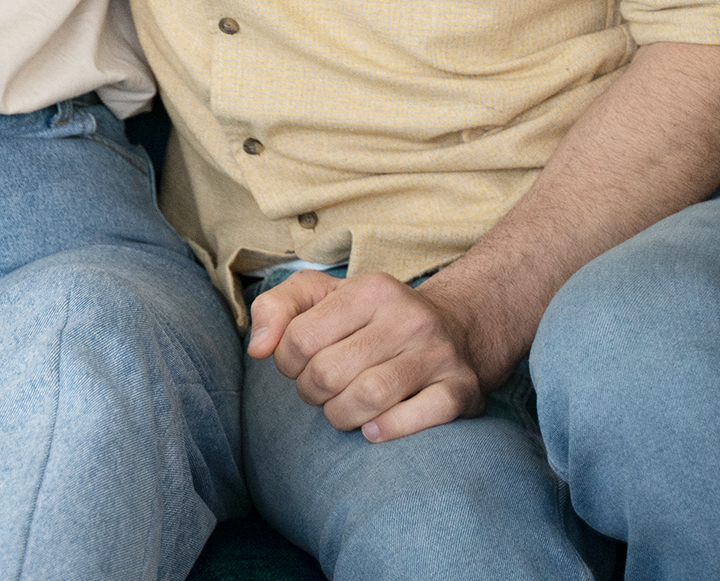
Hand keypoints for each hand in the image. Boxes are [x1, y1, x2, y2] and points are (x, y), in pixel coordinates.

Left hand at [245, 271, 488, 441]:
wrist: (459, 329)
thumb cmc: (373, 317)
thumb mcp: (322, 295)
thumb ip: (276, 309)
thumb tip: (256, 349)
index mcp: (370, 290)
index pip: (300, 338)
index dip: (286, 363)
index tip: (298, 366)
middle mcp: (408, 318)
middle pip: (329, 372)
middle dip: (311, 393)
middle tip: (319, 392)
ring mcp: (439, 353)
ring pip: (368, 397)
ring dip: (340, 416)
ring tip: (341, 411)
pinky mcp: (462, 389)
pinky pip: (420, 417)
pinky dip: (388, 430)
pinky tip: (373, 429)